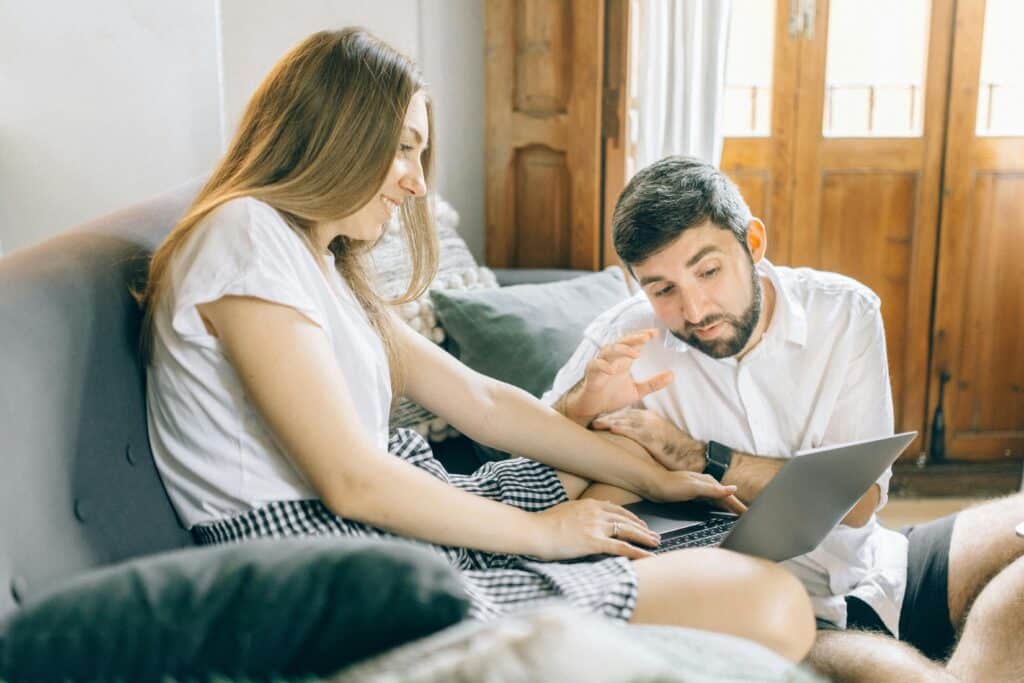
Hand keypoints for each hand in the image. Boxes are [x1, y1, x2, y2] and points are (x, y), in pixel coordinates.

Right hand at [531, 499, 660, 560]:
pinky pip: (621, 547)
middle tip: (654, 535)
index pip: (617, 509)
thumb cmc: (544, 524)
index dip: (631, 517)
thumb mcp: (565, 511)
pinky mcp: (594, 542)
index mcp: (589, 504)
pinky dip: (637, 552)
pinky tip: (647, 557)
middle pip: (626, 519)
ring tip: (655, 544)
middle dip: (643, 528)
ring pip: (628, 531)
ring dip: (644, 538)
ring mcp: (596, 526)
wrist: (534, 530)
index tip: (639, 523)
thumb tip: (585, 517)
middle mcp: (596, 512)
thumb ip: (580, 513)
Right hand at [564, 330, 673, 424]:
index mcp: (623, 360)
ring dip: (622, 349)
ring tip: (636, 354)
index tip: (656, 332)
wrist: (594, 408)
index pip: (633, 343)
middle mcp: (612, 359)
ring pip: (609, 350)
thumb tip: (672, 375)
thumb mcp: (637, 391)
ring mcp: (601, 365)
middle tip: (646, 337)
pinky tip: (613, 370)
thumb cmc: (612, 396)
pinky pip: (595, 365)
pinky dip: (603, 365)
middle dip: (633, 338)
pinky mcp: (591, 374)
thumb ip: (653, 383)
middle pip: (622, 342)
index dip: (643, 336)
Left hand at [592, 408, 705, 471]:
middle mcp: (649, 419)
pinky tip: (612, 429)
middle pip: (623, 416)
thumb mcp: (656, 439)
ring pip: (626, 421)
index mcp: (649, 418)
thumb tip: (630, 443)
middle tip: (592, 422)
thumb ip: (643, 437)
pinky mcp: (654, 437)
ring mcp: (651, 427)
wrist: (692, 456)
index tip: (598, 421)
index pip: (626, 414)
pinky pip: (635, 431)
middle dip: (607, 418)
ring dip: (609, 422)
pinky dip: (623, 429)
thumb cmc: (675, 451)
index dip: (611, 417)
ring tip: (595, 424)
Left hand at [652, 470, 747, 514]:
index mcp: (709, 482)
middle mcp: (705, 484)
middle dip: (736, 506)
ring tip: (736, 515)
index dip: (739, 505)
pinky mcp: (691, 495)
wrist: (651, 484)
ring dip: (727, 506)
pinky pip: (710, 502)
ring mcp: (698, 489)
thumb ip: (714, 490)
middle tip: (747, 517)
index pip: (729, 495)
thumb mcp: (695, 488)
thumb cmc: (670, 485)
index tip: (749, 514)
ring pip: (718, 499)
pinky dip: (717, 506)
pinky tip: (717, 511)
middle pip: (725, 497)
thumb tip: (733, 488)